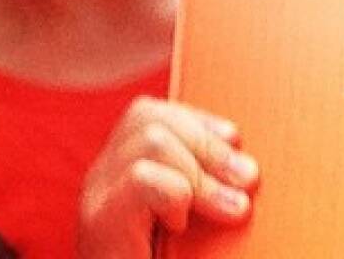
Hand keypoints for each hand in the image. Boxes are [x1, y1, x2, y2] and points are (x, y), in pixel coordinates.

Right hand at [76, 96, 257, 258]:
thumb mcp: (186, 230)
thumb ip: (199, 193)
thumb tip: (245, 169)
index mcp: (116, 175)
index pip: (147, 114)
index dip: (195, 120)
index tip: (235, 140)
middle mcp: (98, 181)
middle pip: (149, 118)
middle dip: (208, 144)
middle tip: (248, 181)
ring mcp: (94, 200)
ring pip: (150, 139)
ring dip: (202, 171)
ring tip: (229, 209)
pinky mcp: (100, 224)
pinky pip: (143, 180)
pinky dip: (176, 195)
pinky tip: (180, 227)